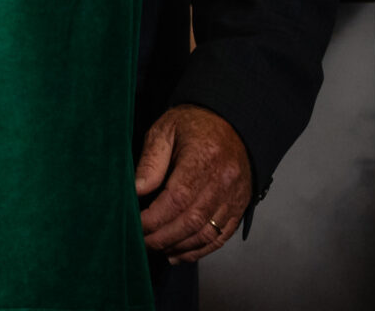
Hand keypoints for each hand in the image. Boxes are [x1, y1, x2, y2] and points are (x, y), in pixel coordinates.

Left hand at [136, 104, 252, 263]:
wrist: (231, 122)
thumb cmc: (194, 124)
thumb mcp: (165, 130)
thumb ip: (151, 161)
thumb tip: (136, 190)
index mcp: (204, 157)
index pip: (177, 198)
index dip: (154, 218)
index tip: (135, 224)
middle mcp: (224, 180)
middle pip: (191, 221)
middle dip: (162, 237)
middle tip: (141, 241)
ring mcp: (234, 196)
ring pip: (206, 233)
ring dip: (178, 246)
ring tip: (156, 248)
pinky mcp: (239, 206)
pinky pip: (220, 236)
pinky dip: (198, 250)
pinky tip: (178, 253)